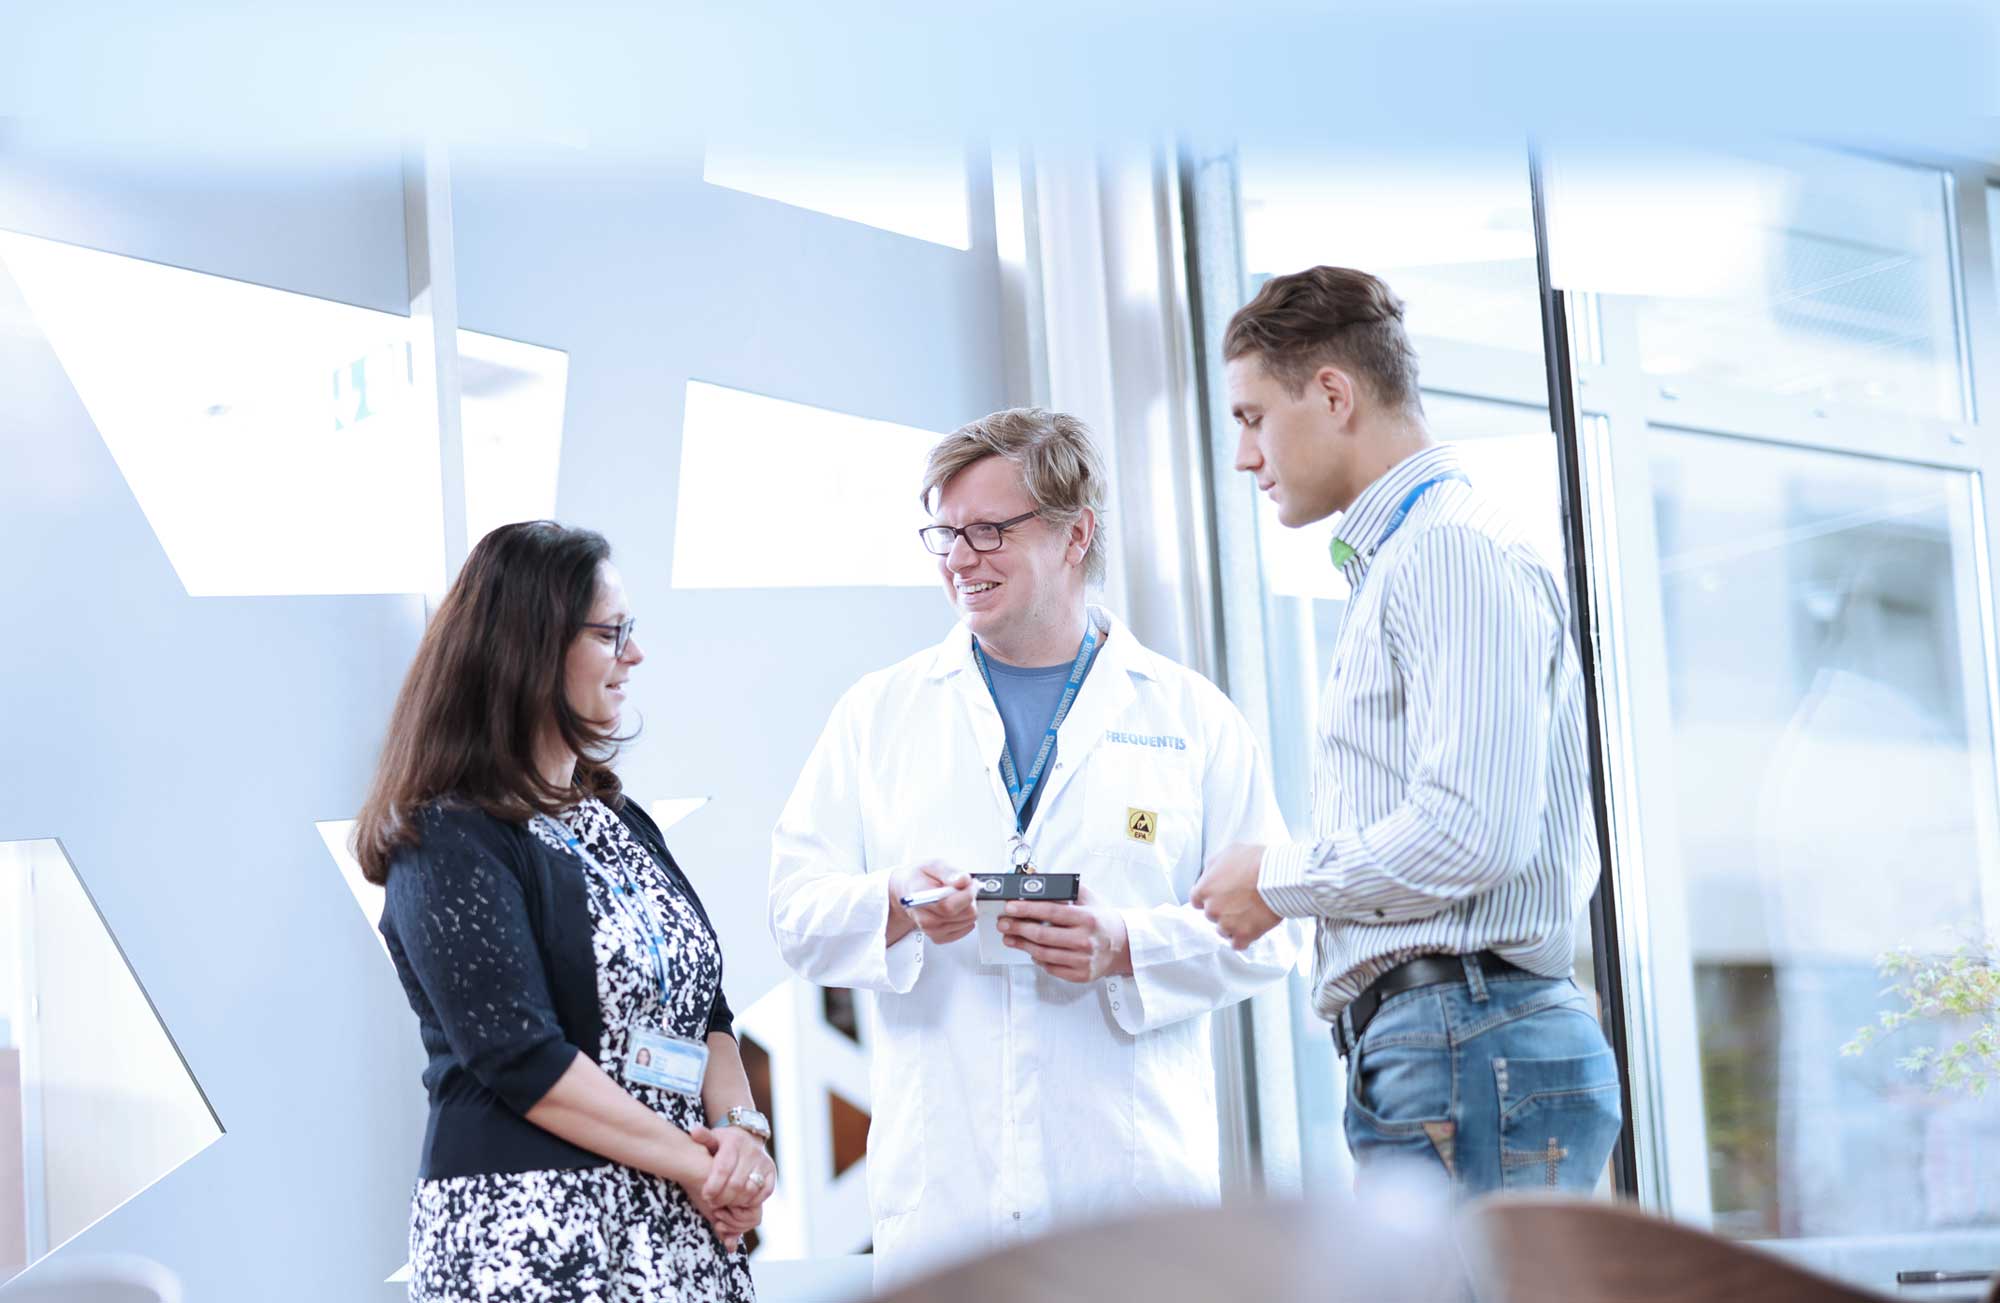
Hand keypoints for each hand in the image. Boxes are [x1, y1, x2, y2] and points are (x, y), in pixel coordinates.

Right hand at [684, 1180, 761, 1251]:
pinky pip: (748, 1206)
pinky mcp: (748, 1181)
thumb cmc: (700, 1187)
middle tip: (718, 1216)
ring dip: (733, 1219)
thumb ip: (725, 1228)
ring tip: (717, 1209)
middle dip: (735, 1225)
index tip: (719, 1223)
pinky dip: (733, 1211)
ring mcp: (752, 1185)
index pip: (754, 1221)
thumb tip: (732, 1249)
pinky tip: (718, 1204)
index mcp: (746, 1197)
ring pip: (754, 1216)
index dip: (738, 1228)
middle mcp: (752, 1191)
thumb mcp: (713, 1212)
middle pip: (756, 1220)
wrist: (692, 1166)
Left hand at [693, 1122, 776, 1209]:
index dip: (713, 1186)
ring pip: (750, 1190)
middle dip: (722, 1198)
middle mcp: (752, 1151)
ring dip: (735, 1202)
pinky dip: (751, 1201)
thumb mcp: (713, 1138)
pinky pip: (764, 1192)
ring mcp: (764, 1162)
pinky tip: (739, 1202)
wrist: (748, 1138)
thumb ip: (704, 1138)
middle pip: (736, 1184)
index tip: (705, 1196)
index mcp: (734, 1142)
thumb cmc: (724, 1143)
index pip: (723, 1169)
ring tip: (723, 1204)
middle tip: (712, 1203)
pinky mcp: (771, 1172)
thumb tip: (694, 1132)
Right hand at [888, 860, 976, 943]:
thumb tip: (962, 880)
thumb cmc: (920, 878)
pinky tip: (956, 908)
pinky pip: (966, 928)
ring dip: (967, 906)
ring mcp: (933, 930)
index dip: (966, 894)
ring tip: (955, 896)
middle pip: (964, 914)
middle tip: (962, 887)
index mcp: (921, 900)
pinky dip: (965, 917)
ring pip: (969, 921)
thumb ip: (948, 871)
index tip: (970, 883)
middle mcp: (925, 920)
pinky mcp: (940, 937)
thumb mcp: (933, 865)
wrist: (908, 891)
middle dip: (969, 898)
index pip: (949, 906)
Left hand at [998, 885, 1131, 982]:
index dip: (1027, 909)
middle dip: (1018, 928)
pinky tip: (1031, 951)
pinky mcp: (1081, 975)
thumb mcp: (1089, 898)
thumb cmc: (1102, 920)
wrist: (1124, 946)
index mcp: (1087, 918)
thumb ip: (1065, 889)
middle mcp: (1085, 940)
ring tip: (1010, 937)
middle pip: (1043, 935)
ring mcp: (1083, 960)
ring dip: (1022, 945)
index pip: (1051, 912)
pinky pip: (1051, 968)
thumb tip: (1036, 880)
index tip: (1010, 907)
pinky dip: (1038, 959)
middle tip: (1003, 923)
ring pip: (1043, 954)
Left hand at [1191, 843, 1280, 950]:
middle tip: (1239, 901)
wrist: (1279, 876)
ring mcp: (1227, 924)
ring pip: (1223, 931)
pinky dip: (1243, 939)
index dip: (1209, 898)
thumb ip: (1213, 868)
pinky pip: (1237, 945)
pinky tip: (1251, 929)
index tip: (1219, 896)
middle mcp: (1212, 909)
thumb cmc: (1255, 861)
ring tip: (1249, 914)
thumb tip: (1209, 875)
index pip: (1197, 900)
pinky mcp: (1244, 935)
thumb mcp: (1227, 853)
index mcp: (1204, 889)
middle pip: (1211, 915)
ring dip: (1233, 925)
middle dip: (1223, 910)